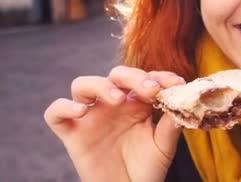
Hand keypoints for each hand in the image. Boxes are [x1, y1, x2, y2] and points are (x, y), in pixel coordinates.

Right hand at [44, 66, 185, 181]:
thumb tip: (182, 104)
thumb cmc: (147, 168)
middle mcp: (113, 104)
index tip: (176, 83)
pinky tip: (81, 111)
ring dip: (100, 86)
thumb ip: (170, 126)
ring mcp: (91, 116)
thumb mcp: (164, 146)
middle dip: (134, 77)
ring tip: (118, 99)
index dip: (160, 77)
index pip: (146, 79)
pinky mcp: (72, 133)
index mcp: (137, 102)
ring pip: (83, 85)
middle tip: (151, 89)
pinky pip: (55, 112)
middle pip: (116, 75)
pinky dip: (63, 107)